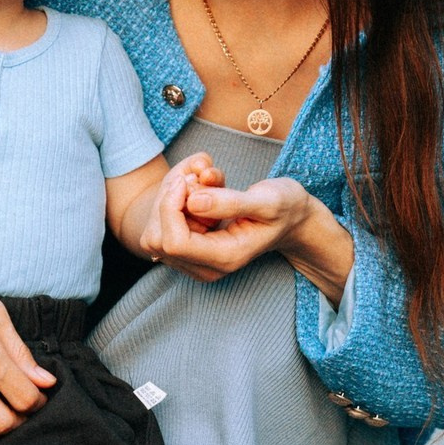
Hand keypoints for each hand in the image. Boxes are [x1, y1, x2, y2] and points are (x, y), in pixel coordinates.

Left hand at [140, 155, 353, 302]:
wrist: (291, 219)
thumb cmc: (285, 207)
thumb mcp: (268, 200)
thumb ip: (231, 202)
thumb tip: (193, 201)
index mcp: (226, 257)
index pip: (174, 242)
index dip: (171, 207)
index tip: (188, 179)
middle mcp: (206, 267)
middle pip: (156, 239)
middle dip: (166, 203)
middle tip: (194, 177)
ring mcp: (194, 263)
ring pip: (152, 235)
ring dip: (166, 202)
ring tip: (196, 182)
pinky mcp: (187, 253)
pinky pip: (159, 230)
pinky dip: (168, 205)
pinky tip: (191, 192)